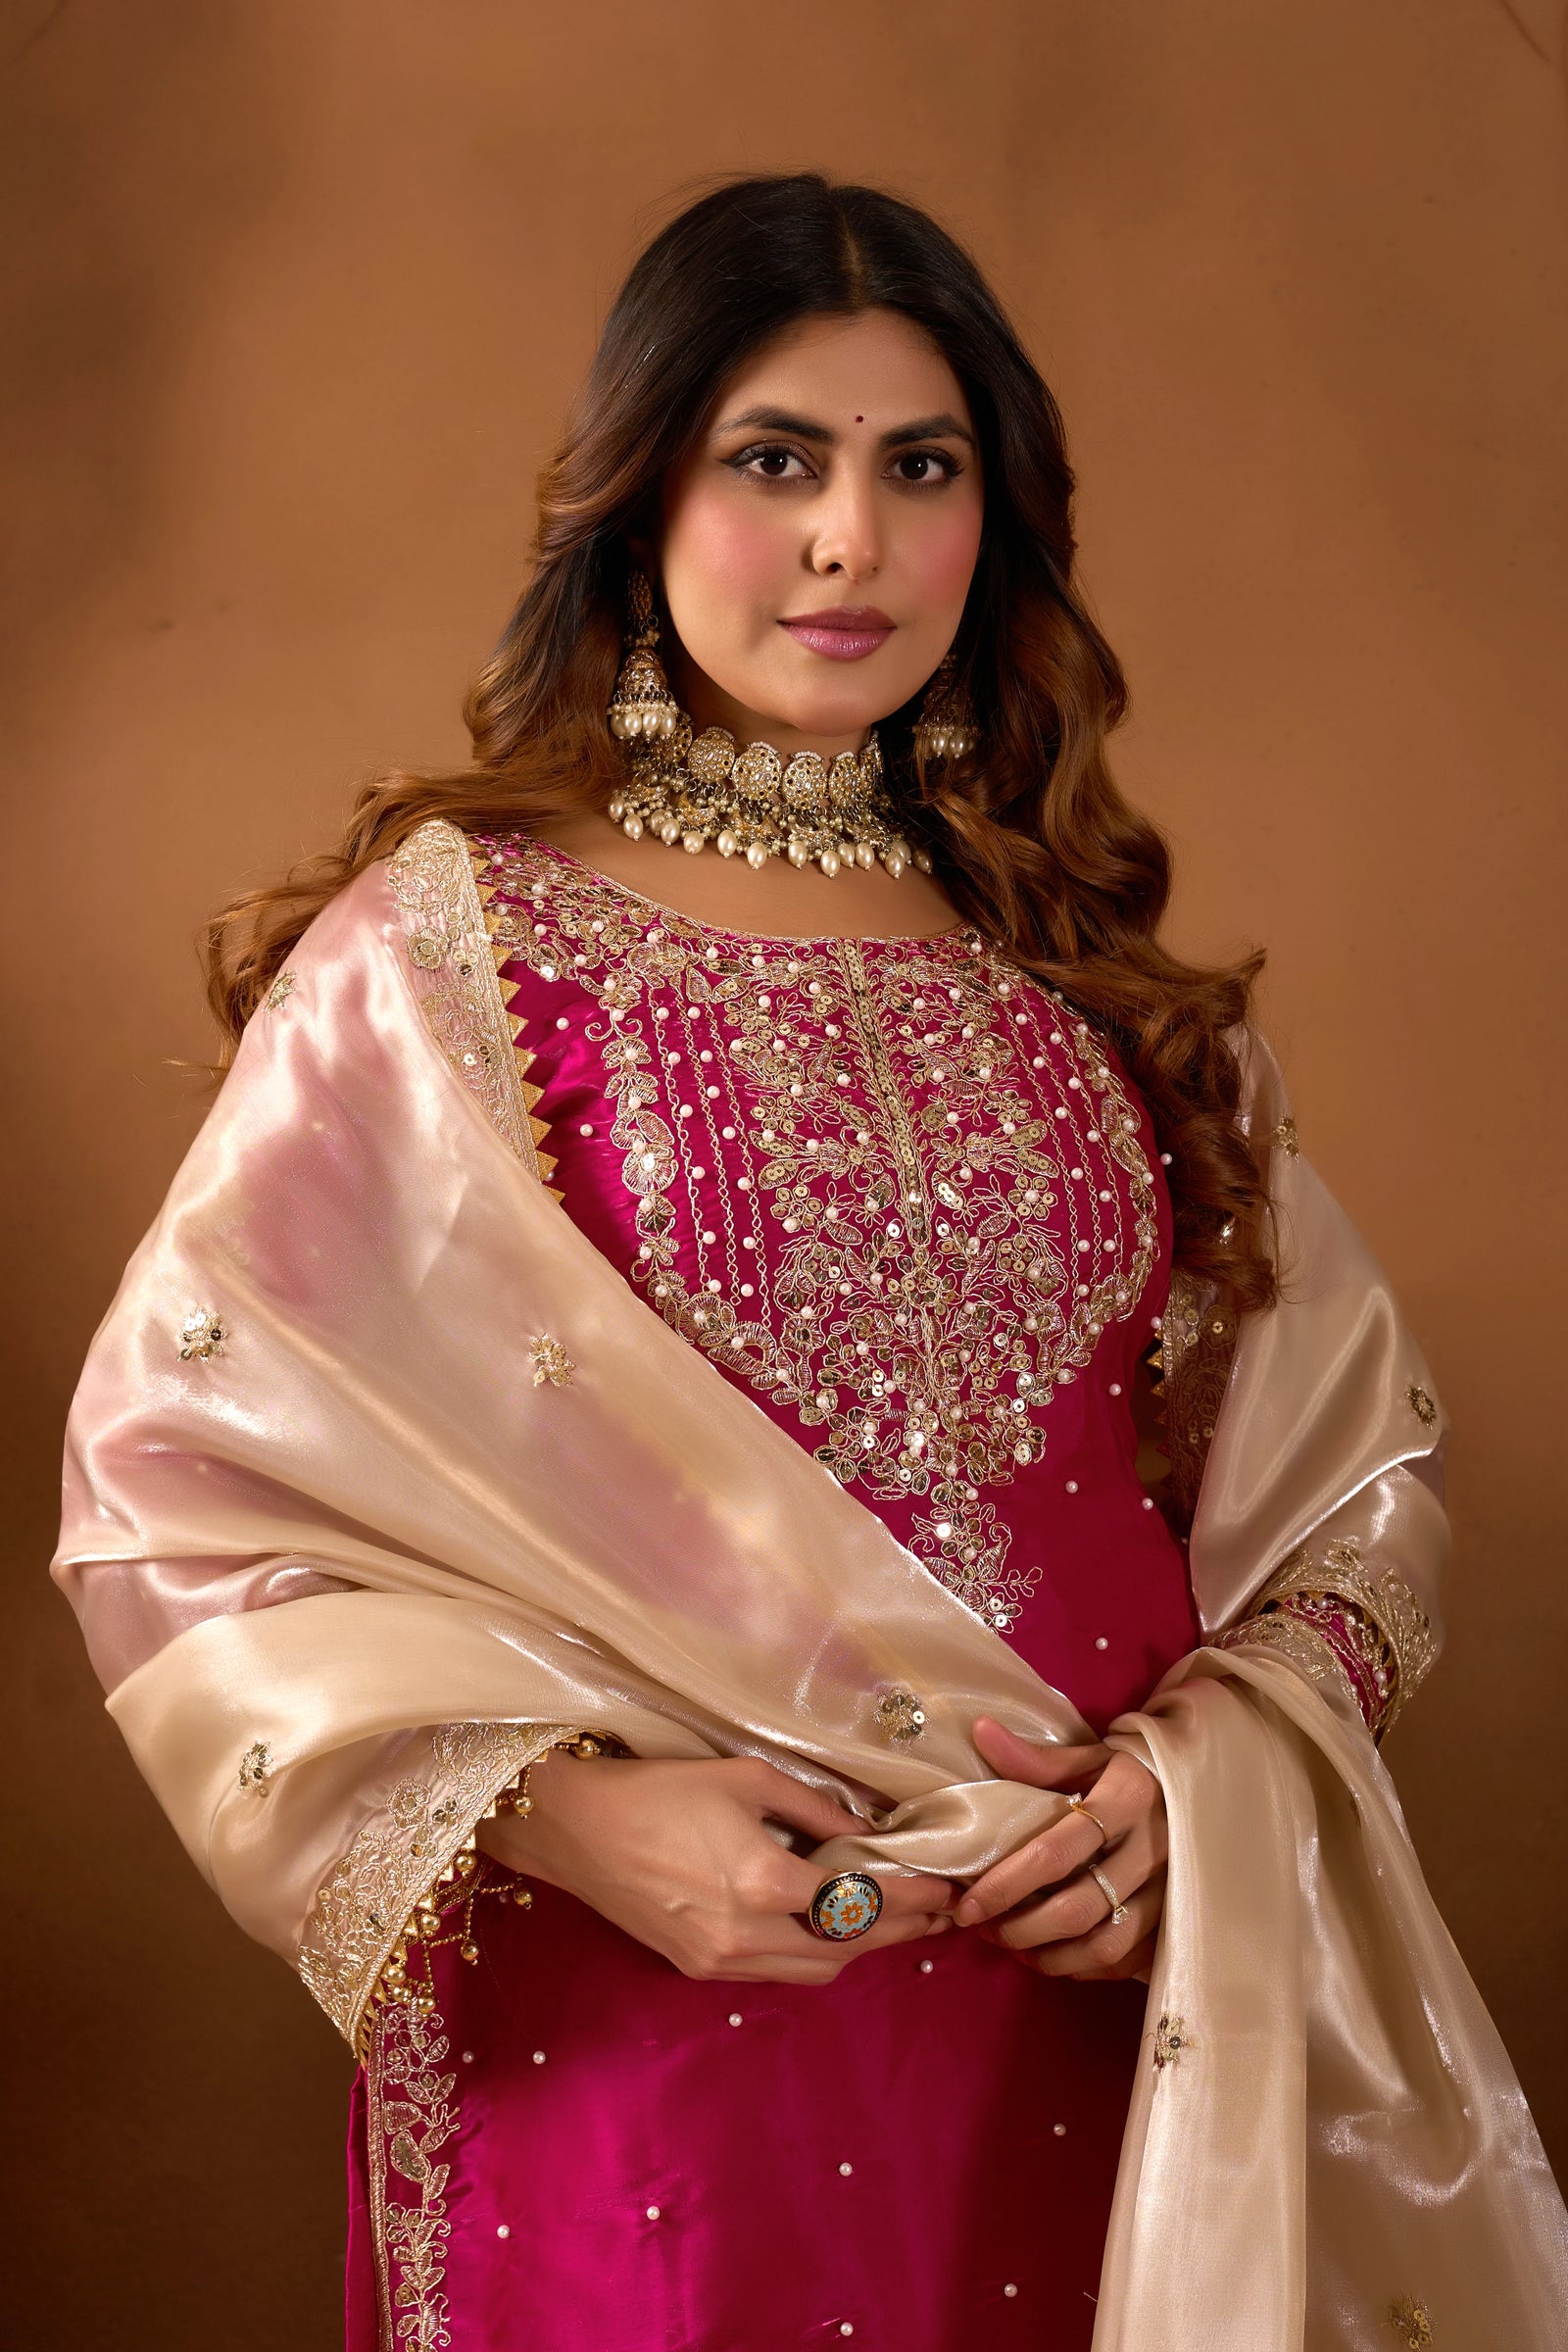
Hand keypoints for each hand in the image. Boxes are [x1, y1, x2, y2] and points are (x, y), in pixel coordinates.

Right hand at [478, 1752, 957, 1985]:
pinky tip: (829, 1928)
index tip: (947, 1887)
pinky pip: (774, 1972)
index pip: (861, 1902)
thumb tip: (870, 1834)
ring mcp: (721, 1960)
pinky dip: (811, 1955)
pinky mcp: (698, 1968)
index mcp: (764, 1881)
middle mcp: (748, 1934)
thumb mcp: (746, 1778)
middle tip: (938, 1911)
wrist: (575, 1829)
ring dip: (857, 1950)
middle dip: (898, 1931)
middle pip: (847, 1949)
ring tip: (894, 1921)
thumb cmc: (661, 1789)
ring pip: (814, 1973)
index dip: (912, 1897)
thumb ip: (816, 1809)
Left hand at [952, 1718, 1166, 1982]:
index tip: (968, 1904)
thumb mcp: (1091, 1756)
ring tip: (1014, 1947)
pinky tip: (1055, 1954)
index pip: (1056, 1852)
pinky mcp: (1177, 1918)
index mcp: (1128, 1799)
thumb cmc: (1131, 1772)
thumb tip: (981, 1732)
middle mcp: (1154, 1848)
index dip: (1006, 1884)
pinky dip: (1085, 1966)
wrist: (1198, 1787)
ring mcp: (1171, 1889)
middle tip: (985, 1929)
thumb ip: (1036, 1759)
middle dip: (1021, 1929)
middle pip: (1078, 1907)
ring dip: (1050, 1956)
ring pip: (1105, 1945)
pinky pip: (1127, 1961)